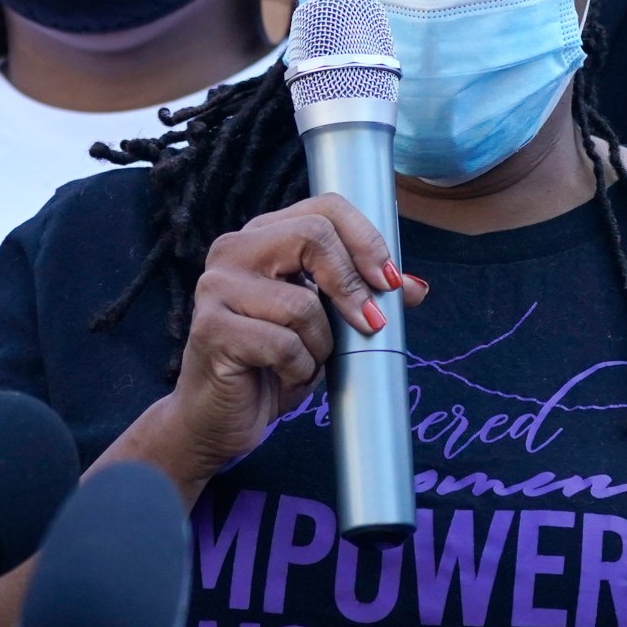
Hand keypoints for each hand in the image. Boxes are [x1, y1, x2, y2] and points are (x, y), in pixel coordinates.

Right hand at [127, 195, 427, 488]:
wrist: (218, 418)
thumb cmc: (270, 364)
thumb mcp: (325, 325)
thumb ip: (363, 298)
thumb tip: (415, 287)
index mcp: (262, 237)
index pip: (325, 207)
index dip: (366, 240)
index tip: (389, 281)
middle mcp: (233, 250)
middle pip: (313, 236)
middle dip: (352, 285)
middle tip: (370, 324)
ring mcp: (216, 287)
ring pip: (302, 303)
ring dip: (321, 345)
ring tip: (304, 362)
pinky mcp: (212, 329)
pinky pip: (284, 345)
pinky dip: (300, 370)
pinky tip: (284, 377)